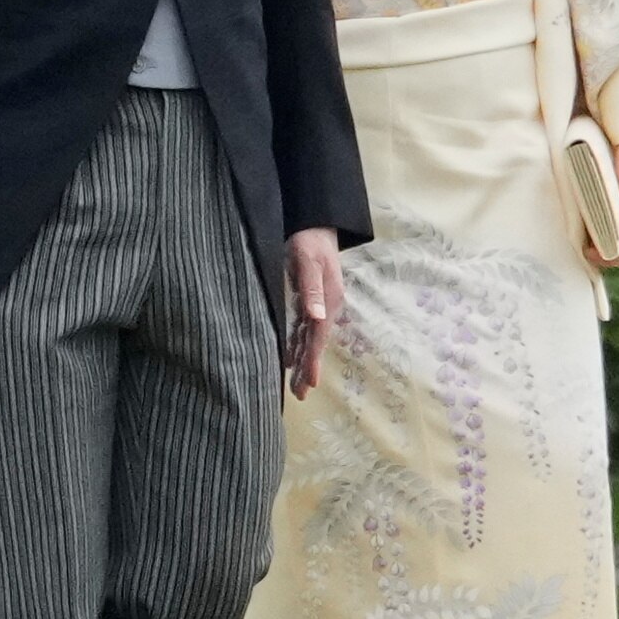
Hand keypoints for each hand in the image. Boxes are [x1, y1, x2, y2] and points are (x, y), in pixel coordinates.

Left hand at [282, 227, 343, 398]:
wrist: (314, 222)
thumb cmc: (309, 240)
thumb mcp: (308, 261)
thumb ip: (312, 289)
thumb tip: (317, 318)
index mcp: (328, 300)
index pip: (318, 336)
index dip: (313, 361)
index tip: (308, 384)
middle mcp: (325, 306)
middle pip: (315, 343)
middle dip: (308, 368)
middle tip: (298, 395)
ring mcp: (318, 304)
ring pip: (308, 339)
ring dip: (302, 361)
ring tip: (295, 386)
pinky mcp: (308, 300)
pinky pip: (302, 329)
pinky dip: (297, 345)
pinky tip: (290, 357)